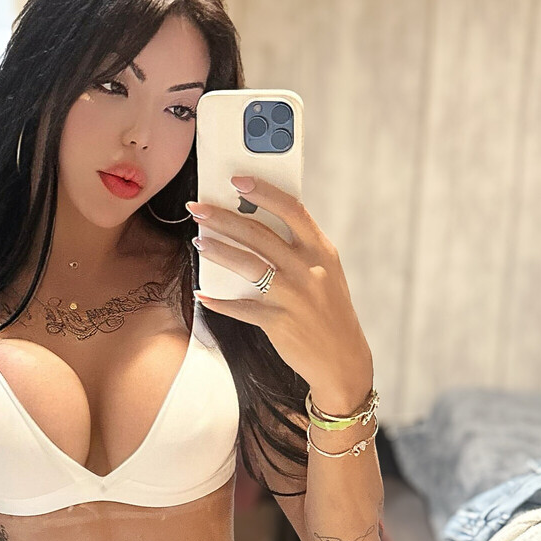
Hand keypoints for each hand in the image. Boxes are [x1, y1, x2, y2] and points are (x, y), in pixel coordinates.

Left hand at [190, 176, 373, 409]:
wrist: (342, 359)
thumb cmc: (328, 311)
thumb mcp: (324, 273)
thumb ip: (299, 249)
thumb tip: (257, 222)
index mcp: (321, 251)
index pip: (292, 210)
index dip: (263, 192)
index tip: (237, 181)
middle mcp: (308, 270)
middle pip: (259, 234)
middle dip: (224, 218)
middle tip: (198, 208)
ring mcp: (293, 296)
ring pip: (248, 265)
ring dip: (218, 251)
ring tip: (199, 240)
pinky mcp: (278, 322)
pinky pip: (241, 307)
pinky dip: (220, 302)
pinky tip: (203, 295)